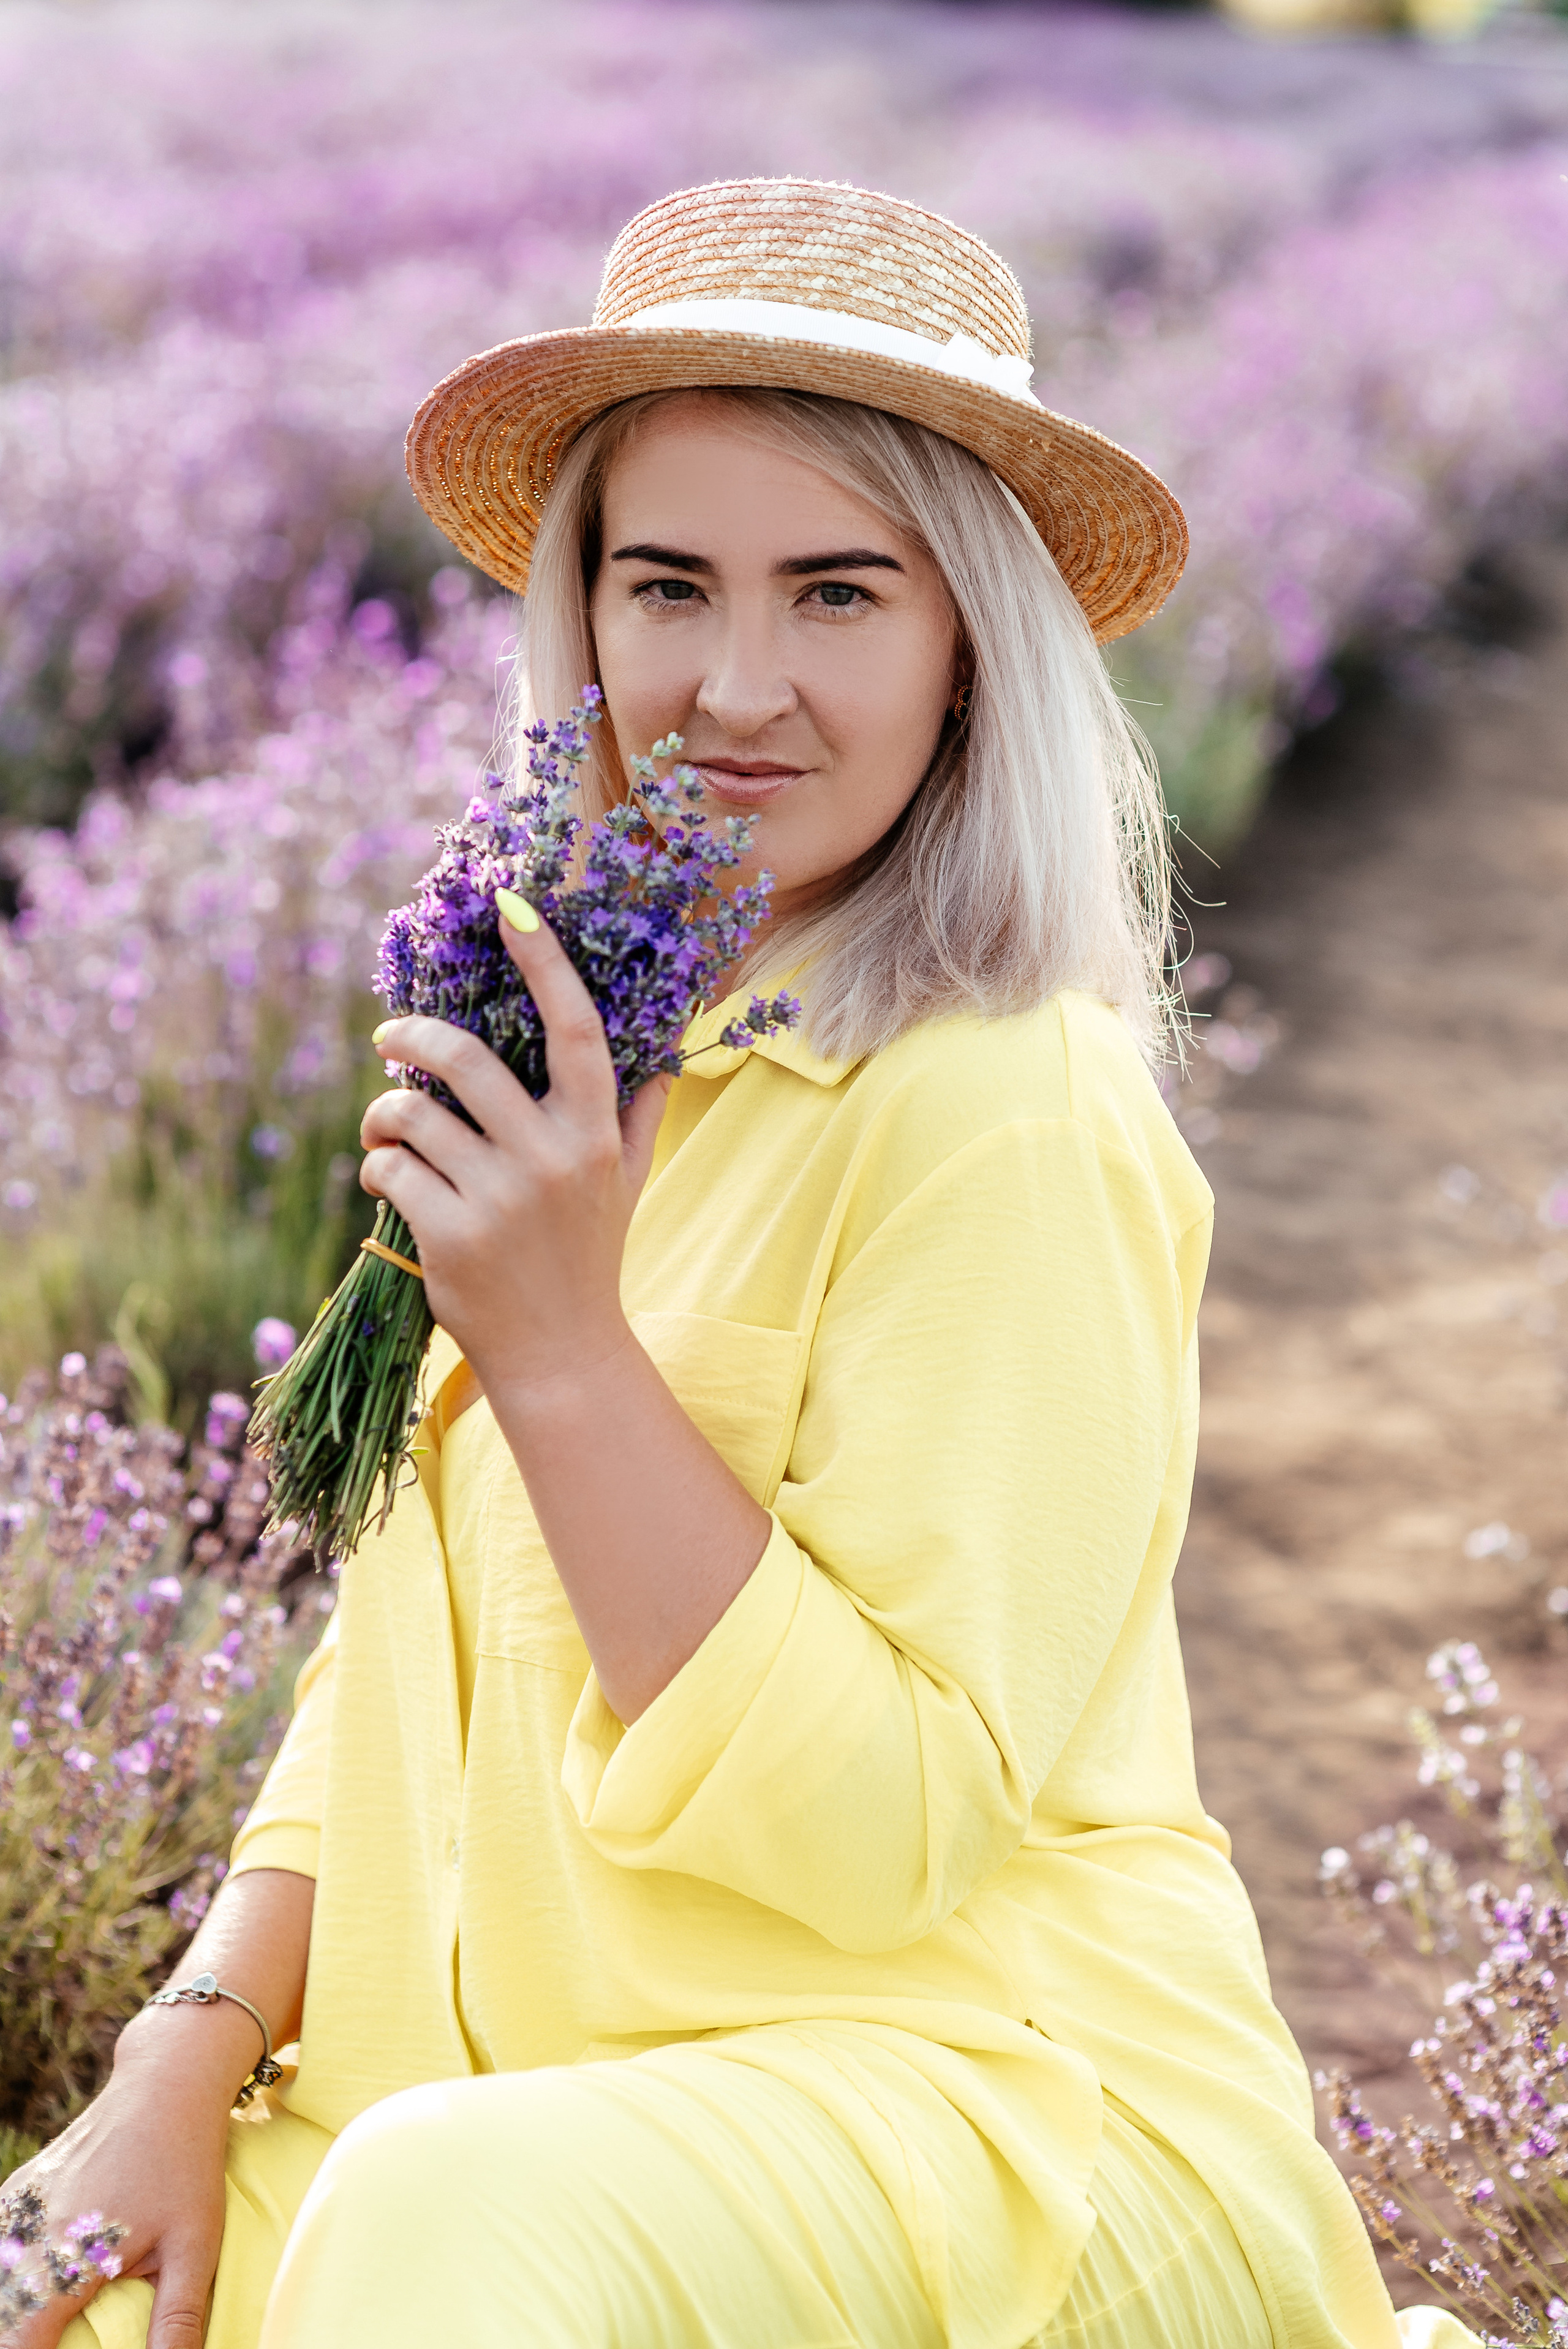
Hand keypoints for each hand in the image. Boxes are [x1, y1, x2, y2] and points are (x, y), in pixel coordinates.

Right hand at [5, 2047, 230, 2348]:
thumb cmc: (186, 2165)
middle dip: (17, 2333)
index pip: (20, 2340)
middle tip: (53, 2335)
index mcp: (71, 2260)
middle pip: (2, 2312)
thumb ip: (178, 2318)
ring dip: (11, 2305)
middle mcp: (31, 2235)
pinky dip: (4, 2270)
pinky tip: (22, 2284)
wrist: (166, 2083)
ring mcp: (19, 2208)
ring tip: (40, 2319)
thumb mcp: (195, 2245)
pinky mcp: (20, 2190)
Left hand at [361, 909, 669, 1401]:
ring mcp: (499, 1199)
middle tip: (391, 1035)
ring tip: (388, 1134)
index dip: (545, 962)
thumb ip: (637, 1113)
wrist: (562, 1354)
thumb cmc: (589, 1256)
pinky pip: (389, 1170)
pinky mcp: (449, 1235)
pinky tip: (388, 1186)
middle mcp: (551, 1158)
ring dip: (384, 1115)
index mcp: (594, 1134)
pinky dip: (376, 1170)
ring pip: (411, 1114)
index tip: (514, 906)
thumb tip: (663, 1049)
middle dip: (412, 1035)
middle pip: (465, 1059)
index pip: (576, 1029)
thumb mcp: (626, 1182)